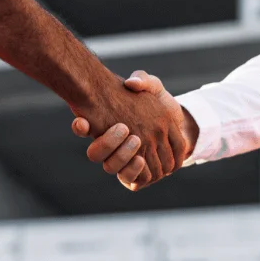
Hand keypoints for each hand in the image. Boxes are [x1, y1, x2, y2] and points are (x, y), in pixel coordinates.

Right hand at [73, 71, 198, 190]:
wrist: (180, 125)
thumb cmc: (160, 104)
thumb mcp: (153, 87)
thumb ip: (143, 80)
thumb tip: (131, 83)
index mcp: (106, 124)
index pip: (83, 127)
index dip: (79, 127)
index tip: (83, 121)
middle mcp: (110, 146)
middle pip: (95, 153)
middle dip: (107, 143)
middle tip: (124, 128)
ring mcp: (123, 162)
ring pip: (112, 167)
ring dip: (122, 157)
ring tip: (137, 141)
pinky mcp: (138, 176)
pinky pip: (131, 180)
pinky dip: (135, 172)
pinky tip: (143, 159)